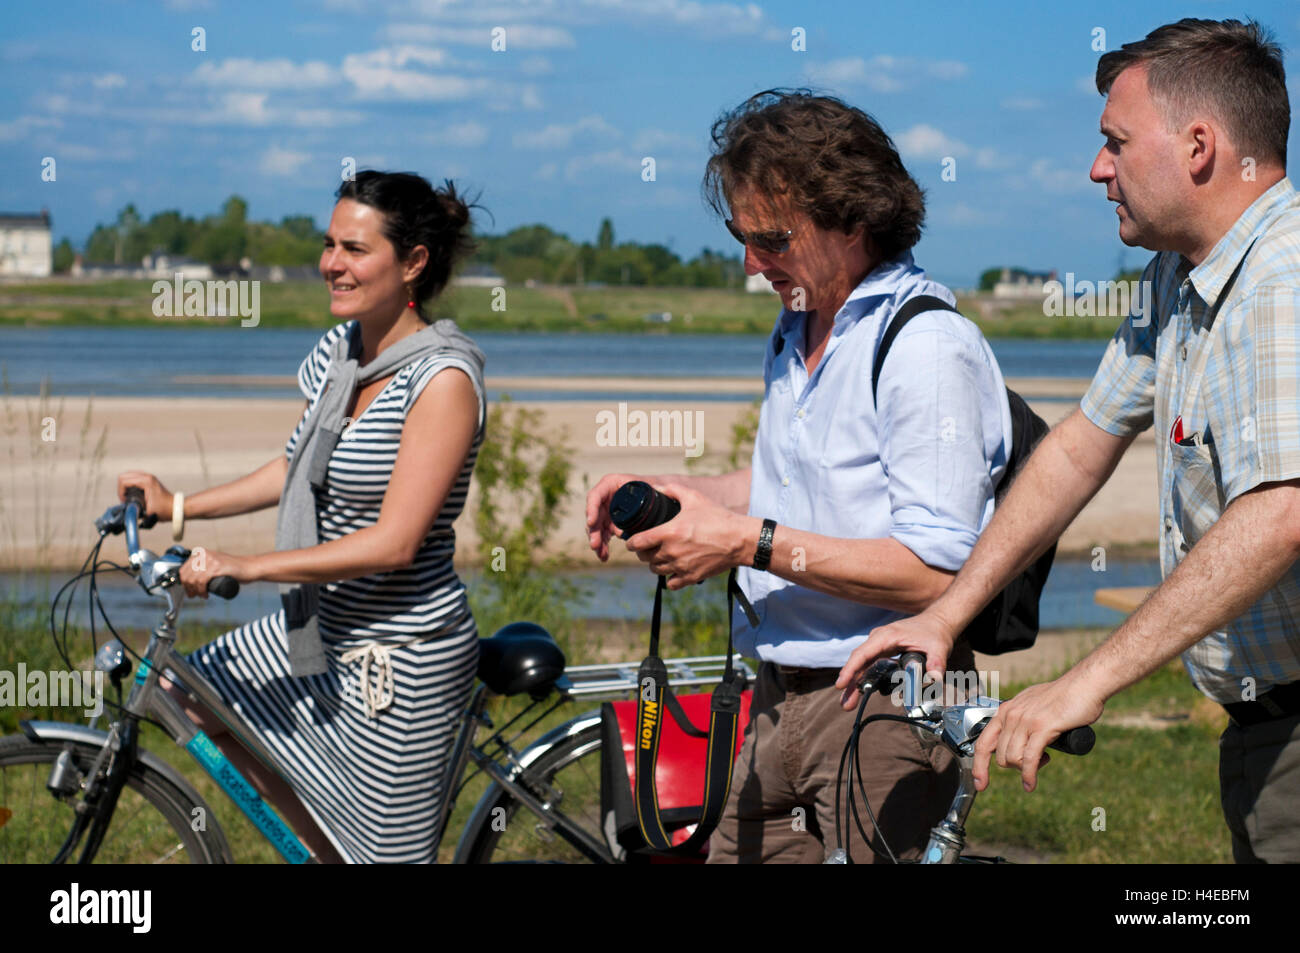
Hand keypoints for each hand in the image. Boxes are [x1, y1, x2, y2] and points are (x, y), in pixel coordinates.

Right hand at [116, 471, 174, 521]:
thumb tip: (124, 511)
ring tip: (128, 497)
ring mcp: (148, 476)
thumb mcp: (147, 513)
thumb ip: (134, 511)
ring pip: (128, 476)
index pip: (124, 481)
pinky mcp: (149, 479)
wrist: (176, 507)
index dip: (120, 492)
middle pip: (124, 476)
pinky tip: (133, 495)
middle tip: (125, 499)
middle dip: (121, 488)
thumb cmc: (164, 511)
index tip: (125, 502)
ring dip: (125, 486)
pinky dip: (130, 485)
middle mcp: (147, 476)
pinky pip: (134, 478)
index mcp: (146, 481)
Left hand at [178, 547, 255, 598]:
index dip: (184, 584)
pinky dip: (201, 590)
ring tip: (201, 596)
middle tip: (195, 596)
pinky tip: (205, 594)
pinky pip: (202, 580)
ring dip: (195, 591)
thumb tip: (188, 577)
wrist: (248, 567)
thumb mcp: (214, 563)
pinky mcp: (217, 566)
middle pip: (187, 576)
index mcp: (200, 553)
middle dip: (188, 589)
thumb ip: (203, 565)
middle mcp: (203, 554)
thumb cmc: (232, 568)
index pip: (183, 570)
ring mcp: (210, 559)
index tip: (189, 591)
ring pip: (193, 579)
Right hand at [585, 472, 651, 561]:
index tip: (591, 523)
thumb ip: (660, 487)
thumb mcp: (658, 485)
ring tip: (602, 554)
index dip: (591, 509)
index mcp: (613, 483)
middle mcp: (607, 496)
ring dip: (597, 541)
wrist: (663, 498)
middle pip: (594, 514)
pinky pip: (603, 535)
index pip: (596, 495)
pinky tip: (605, 556)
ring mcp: (608, 510)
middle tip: (595, 545)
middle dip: (593, 531)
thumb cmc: (660, 488)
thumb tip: (658, 490)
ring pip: (597, 527)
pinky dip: (603, 546)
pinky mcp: (611, 523)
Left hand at [623, 483, 749, 588]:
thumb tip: (657, 487)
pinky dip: (670, 578)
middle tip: (648, 546)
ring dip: (655, 564)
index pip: (638, 542)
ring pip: (656, 570)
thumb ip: (673, 490)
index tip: (631, 541)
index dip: (631, 542)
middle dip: (643, 552)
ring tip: (661, 556)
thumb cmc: (718, 517)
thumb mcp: (695, 498)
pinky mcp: (691, 577)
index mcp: (669, 532)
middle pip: (645, 558)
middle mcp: (671, 551)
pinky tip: (674, 570)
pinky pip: (671, 583)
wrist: (740, 539)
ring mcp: (681, 566)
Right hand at [836, 610, 959, 709]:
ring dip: (855, 684)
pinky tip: (860, 692)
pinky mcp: (883, 651)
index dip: (850, 669)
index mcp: (887, 636)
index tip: (841, 684)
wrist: (937, 622)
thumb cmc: (935, 633)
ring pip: (862, 665)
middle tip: (845, 704)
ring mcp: (879, 645)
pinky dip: (864, 679)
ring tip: (848, 703)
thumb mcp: (939, 647)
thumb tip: (935, 679)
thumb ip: (937, 663)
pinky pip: (869, 666)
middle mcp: (878, 639)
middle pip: (859, 662)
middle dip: (850, 683)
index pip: (863, 654)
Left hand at [971, 674, 1104, 791]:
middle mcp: (1011, 715)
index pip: (983, 742)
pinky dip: (1029, 775)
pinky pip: (1028, 759)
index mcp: (1006, 710)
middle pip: (1000, 756)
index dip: (978, 766)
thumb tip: (1017, 736)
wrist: (1084, 685)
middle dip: (1014, 766)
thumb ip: (1022, 719)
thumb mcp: (1032, 706)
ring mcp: (1025, 721)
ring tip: (1043, 760)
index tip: (980, 783)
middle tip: (1033, 762)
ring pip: (1012, 758)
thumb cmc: (1064, 697)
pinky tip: (1030, 783)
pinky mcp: (1042, 728)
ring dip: (1025, 769)